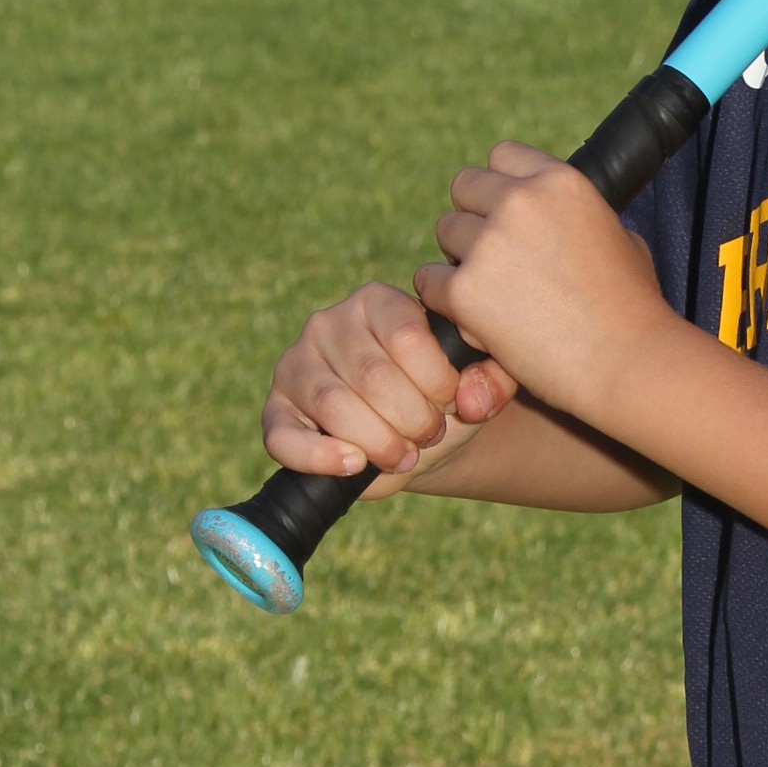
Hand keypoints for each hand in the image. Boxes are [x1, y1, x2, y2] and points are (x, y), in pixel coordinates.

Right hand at [263, 281, 514, 488]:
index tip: (452, 404)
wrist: (416, 437)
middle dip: (411, 417)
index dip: (436, 381)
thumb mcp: (476, 384)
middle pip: (371, 374)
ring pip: (333, 404)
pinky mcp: (276, 411)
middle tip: (430, 436)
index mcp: (377, 302)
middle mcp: (328, 324)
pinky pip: (285, 437)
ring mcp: (295, 365)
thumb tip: (471, 400)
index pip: (405, 335)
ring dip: (378, 441)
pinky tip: (355, 464)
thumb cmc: (444, 399)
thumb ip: (491, 381)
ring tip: (404, 455)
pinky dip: (320, 457)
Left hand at [417, 145, 667, 424]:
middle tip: (496, 257)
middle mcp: (521, 201)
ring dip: (460, 259)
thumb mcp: (620, 237)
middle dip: (476, 218)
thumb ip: (578, 215)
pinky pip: (429, 280)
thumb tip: (560, 215)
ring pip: (444, 233)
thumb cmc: (632, 307)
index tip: (507, 214)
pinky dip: (445, 300)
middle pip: (464, 187)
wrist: (627, 362)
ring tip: (492, 293)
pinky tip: (476, 318)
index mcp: (560, 181)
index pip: (502, 156)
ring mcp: (489, 244)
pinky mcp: (464, 291)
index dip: (501, 187)